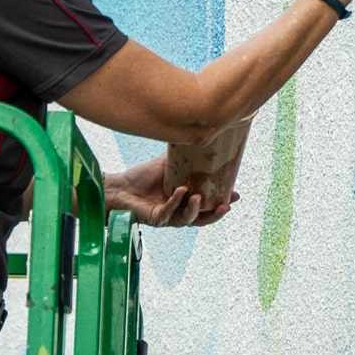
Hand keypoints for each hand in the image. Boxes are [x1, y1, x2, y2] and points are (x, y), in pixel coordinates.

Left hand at [103, 156, 230, 227]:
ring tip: (200, 197)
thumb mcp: (166, 164)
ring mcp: (168, 217)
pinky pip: (169, 213)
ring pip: (188, 220)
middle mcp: (179, 212)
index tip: (236, 195)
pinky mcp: (156, 219)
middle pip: (203, 219)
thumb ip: (181, 155)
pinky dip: (176, 202)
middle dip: (216, 213)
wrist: (118, 187)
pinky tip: (180, 191)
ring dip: (196, 210)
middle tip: (227, 204)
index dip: (222, 203)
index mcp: (185, 201)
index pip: (208, 205)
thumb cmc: (141, 178)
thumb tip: (195, 135)